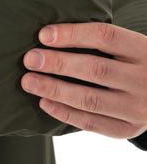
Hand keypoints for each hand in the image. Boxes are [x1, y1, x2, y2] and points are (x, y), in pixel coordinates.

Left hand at [21, 22, 146, 138]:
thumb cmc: (135, 64)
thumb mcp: (130, 47)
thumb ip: (101, 41)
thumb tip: (49, 34)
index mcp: (143, 50)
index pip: (105, 37)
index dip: (71, 34)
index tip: (43, 35)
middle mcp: (145, 79)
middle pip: (95, 69)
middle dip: (58, 63)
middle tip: (30, 59)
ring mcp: (137, 108)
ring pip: (90, 99)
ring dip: (54, 90)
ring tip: (28, 82)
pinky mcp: (127, 129)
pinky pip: (91, 123)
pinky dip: (64, 113)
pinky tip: (44, 102)